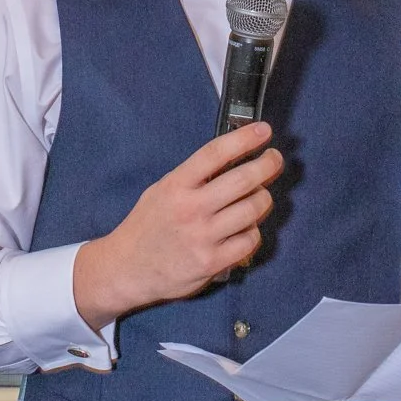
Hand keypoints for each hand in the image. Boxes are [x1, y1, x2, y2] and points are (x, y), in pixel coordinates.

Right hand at [73, 122, 282, 330]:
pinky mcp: (211, 262)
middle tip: (274, 160)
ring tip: (260, 196)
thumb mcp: (161, 191)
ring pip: (252, 209)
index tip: (263, 131)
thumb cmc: (147, 227)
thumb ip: (192, 178)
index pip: (215, 153)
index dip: (244, 138)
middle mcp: (191, 208)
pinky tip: (247, 228)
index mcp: (176, 185)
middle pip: (243, 179)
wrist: (126, 269)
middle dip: (267, 165)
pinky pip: (249, 240)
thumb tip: (232, 160)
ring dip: (264, 199)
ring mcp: (202, 236)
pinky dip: (253, 231)